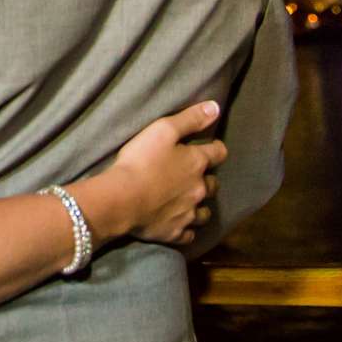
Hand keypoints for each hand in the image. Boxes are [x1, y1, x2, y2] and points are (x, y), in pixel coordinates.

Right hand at [88, 101, 226, 247]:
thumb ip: (190, 119)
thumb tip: (216, 107)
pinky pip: (189, 234)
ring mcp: (188, 213)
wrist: (122, 199)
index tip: (212, 148)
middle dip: (207, 179)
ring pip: (205, 212)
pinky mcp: (176, 232)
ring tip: (191, 202)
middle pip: (213, 185)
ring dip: (201, 206)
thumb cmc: (140, 160)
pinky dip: (187, 229)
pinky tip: (182, 225)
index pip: (218, 153)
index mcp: (197, 163)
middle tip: (196, 176)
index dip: (216, 149)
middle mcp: (199, 189)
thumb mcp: (163, 130)